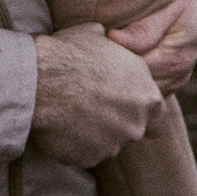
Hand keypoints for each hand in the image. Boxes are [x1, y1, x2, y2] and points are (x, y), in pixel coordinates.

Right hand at [29, 24, 163, 165]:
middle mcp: (135, 124)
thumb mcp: (98, 36)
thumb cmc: (69, 54)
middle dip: (114, 120)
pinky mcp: (87, 159)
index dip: (143, 111)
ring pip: (106, 143)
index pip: (158, 115)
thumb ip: (113, 49)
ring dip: (92, 132)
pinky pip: (82, 152)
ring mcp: (112, 145)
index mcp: (146, 95)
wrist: (38, 80)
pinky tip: (58, 122)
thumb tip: (107, 41)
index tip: (127, 105)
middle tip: (90, 104)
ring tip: (69, 110)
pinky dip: (73, 142)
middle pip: (130, 129)